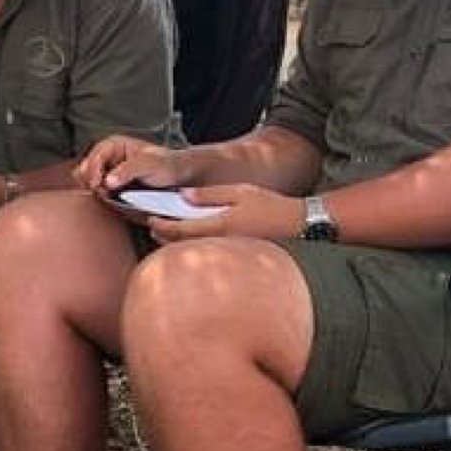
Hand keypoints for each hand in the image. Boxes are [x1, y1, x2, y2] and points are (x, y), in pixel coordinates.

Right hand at [75, 135, 195, 194]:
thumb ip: (128, 170)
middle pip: (84, 171)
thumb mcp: (150, 164)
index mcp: (113, 145)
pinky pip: (95, 194)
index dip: (93, 171)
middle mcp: (106, 158)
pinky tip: (112, 200)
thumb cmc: (166, 166)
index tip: (99, 185)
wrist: (177, 179)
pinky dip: (100, 198)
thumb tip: (107, 181)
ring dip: (96, 192)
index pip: (94, 157)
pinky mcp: (108, 189)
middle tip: (106, 193)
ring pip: (87, 184)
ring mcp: (106, 174)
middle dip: (93, 183)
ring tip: (111, 196)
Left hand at [140, 183, 306, 243]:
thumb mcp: (240, 191)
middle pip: (180, 245)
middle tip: (152, 224)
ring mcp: (226, 254)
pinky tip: (190, 238)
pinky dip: (193, 246)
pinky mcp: (233, 259)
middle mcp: (220, 244)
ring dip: (176, 243)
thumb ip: (210, 195)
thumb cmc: (271, 206)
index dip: (160, 225)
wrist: (299, 227)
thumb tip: (183, 196)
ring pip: (192, 251)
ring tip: (165, 231)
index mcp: (219, 226)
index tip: (150, 218)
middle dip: (163, 235)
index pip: (178, 230)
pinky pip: (206, 253)